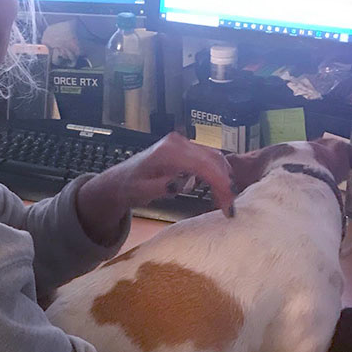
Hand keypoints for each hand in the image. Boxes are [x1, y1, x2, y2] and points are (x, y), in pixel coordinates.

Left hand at [109, 132, 237, 214]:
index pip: (204, 164)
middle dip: (226, 184)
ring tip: (224, 202)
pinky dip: (217, 174)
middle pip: (214, 160)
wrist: (121, 180)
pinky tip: (216, 191)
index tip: (228, 205)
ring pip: (215, 158)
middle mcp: (179, 143)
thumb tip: (180, 184)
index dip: (220, 184)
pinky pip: (208, 159)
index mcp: (169, 151)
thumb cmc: (130, 186)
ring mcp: (184, 144)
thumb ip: (161, 187)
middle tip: (229, 208)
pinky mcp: (186, 150)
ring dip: (224, 179)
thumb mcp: (142, 191)